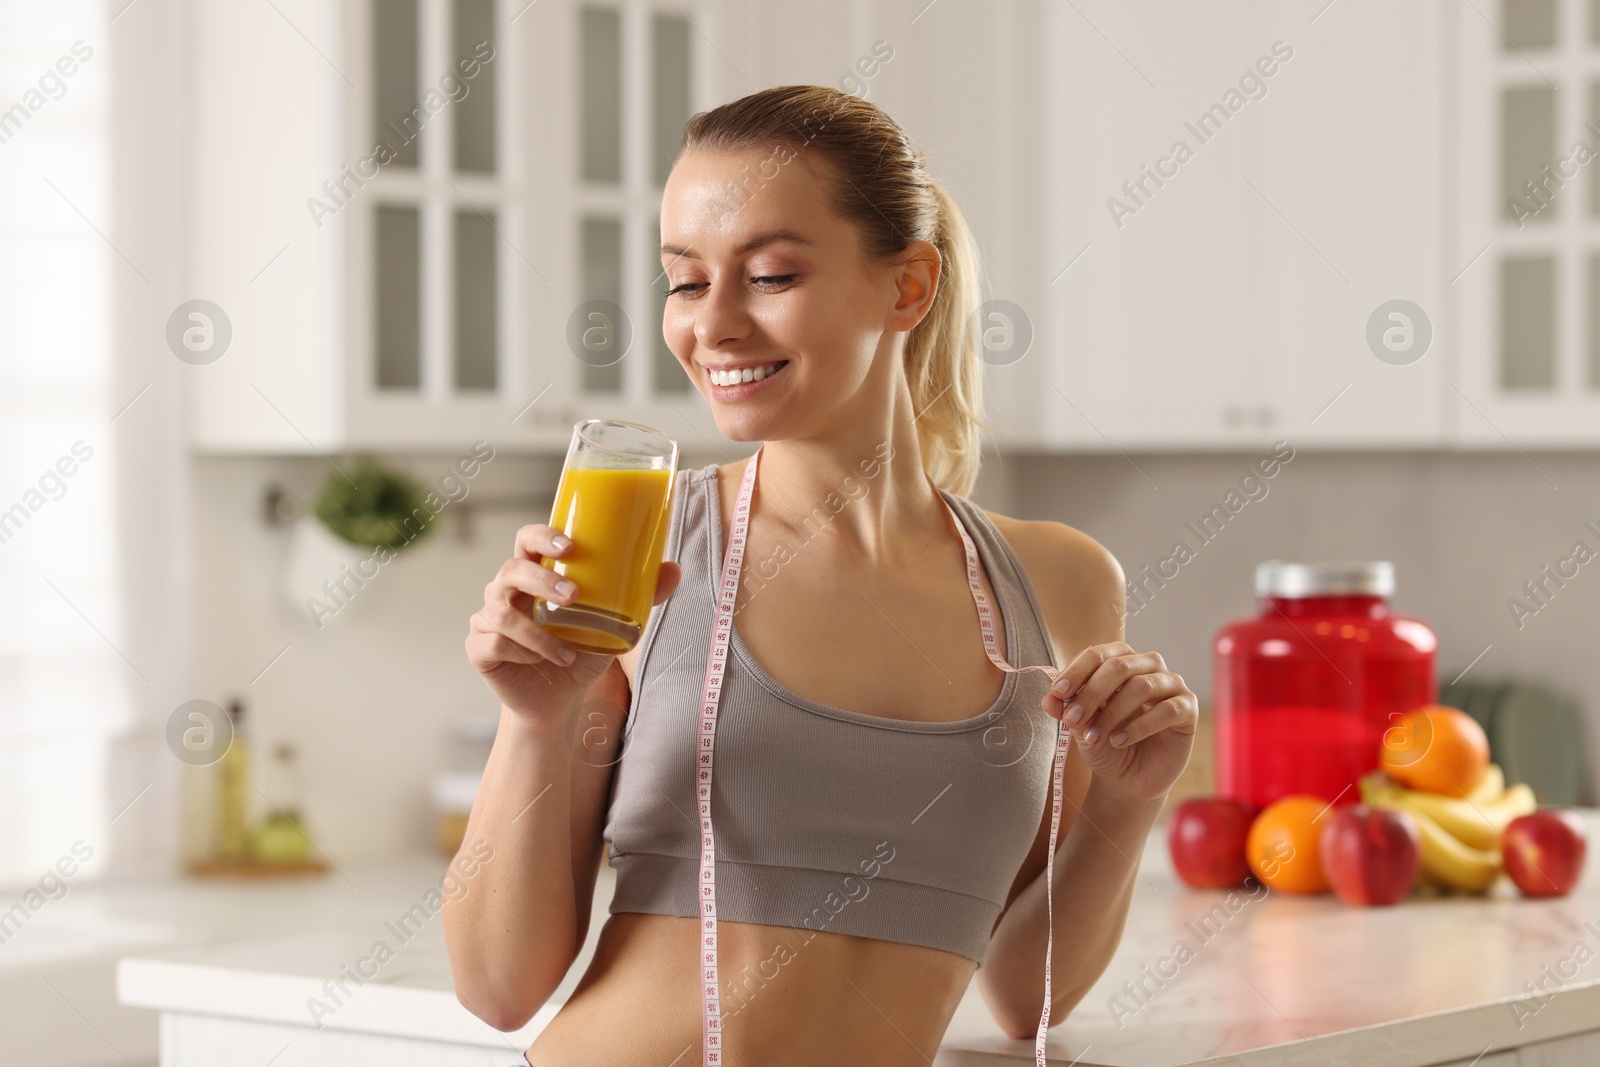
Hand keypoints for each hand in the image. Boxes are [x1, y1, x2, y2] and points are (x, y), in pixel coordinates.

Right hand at [465, 523, 681, 721]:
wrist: (559, 703)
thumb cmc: (581, 651)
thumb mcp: (614, 625)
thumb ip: (641, 597)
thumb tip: (674, 569)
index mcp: (535, 574)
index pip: (527, 540)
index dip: (542, 536)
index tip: (569, 545)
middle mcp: (507, 590)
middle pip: (510, 570)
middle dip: (541, 580)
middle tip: (574, 597)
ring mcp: (489, 618)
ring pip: (499, 611)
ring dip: (535, 631)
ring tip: (566, 649)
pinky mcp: (480, 648)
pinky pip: (492, 642)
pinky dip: (521, 652)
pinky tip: (542, 662)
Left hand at [1042, 642, 1197, 802]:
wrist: (1126, 779)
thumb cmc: (1103, 743)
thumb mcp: (1079, 726)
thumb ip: (1065, 709)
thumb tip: (1048, 699)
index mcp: (1121, 660)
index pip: (1098, 654)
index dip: (1076, 672)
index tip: (1057, 694)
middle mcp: (1148, 665)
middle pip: (1119, 666)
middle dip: (1091, 694)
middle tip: (1072, 721)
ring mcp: (1171, 684)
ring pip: (1142, 686)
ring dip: (1112, 714)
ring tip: (1093, 738)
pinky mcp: (1188, 708)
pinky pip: (1166, 710)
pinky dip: (1138, 726)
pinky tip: (1119, 741)